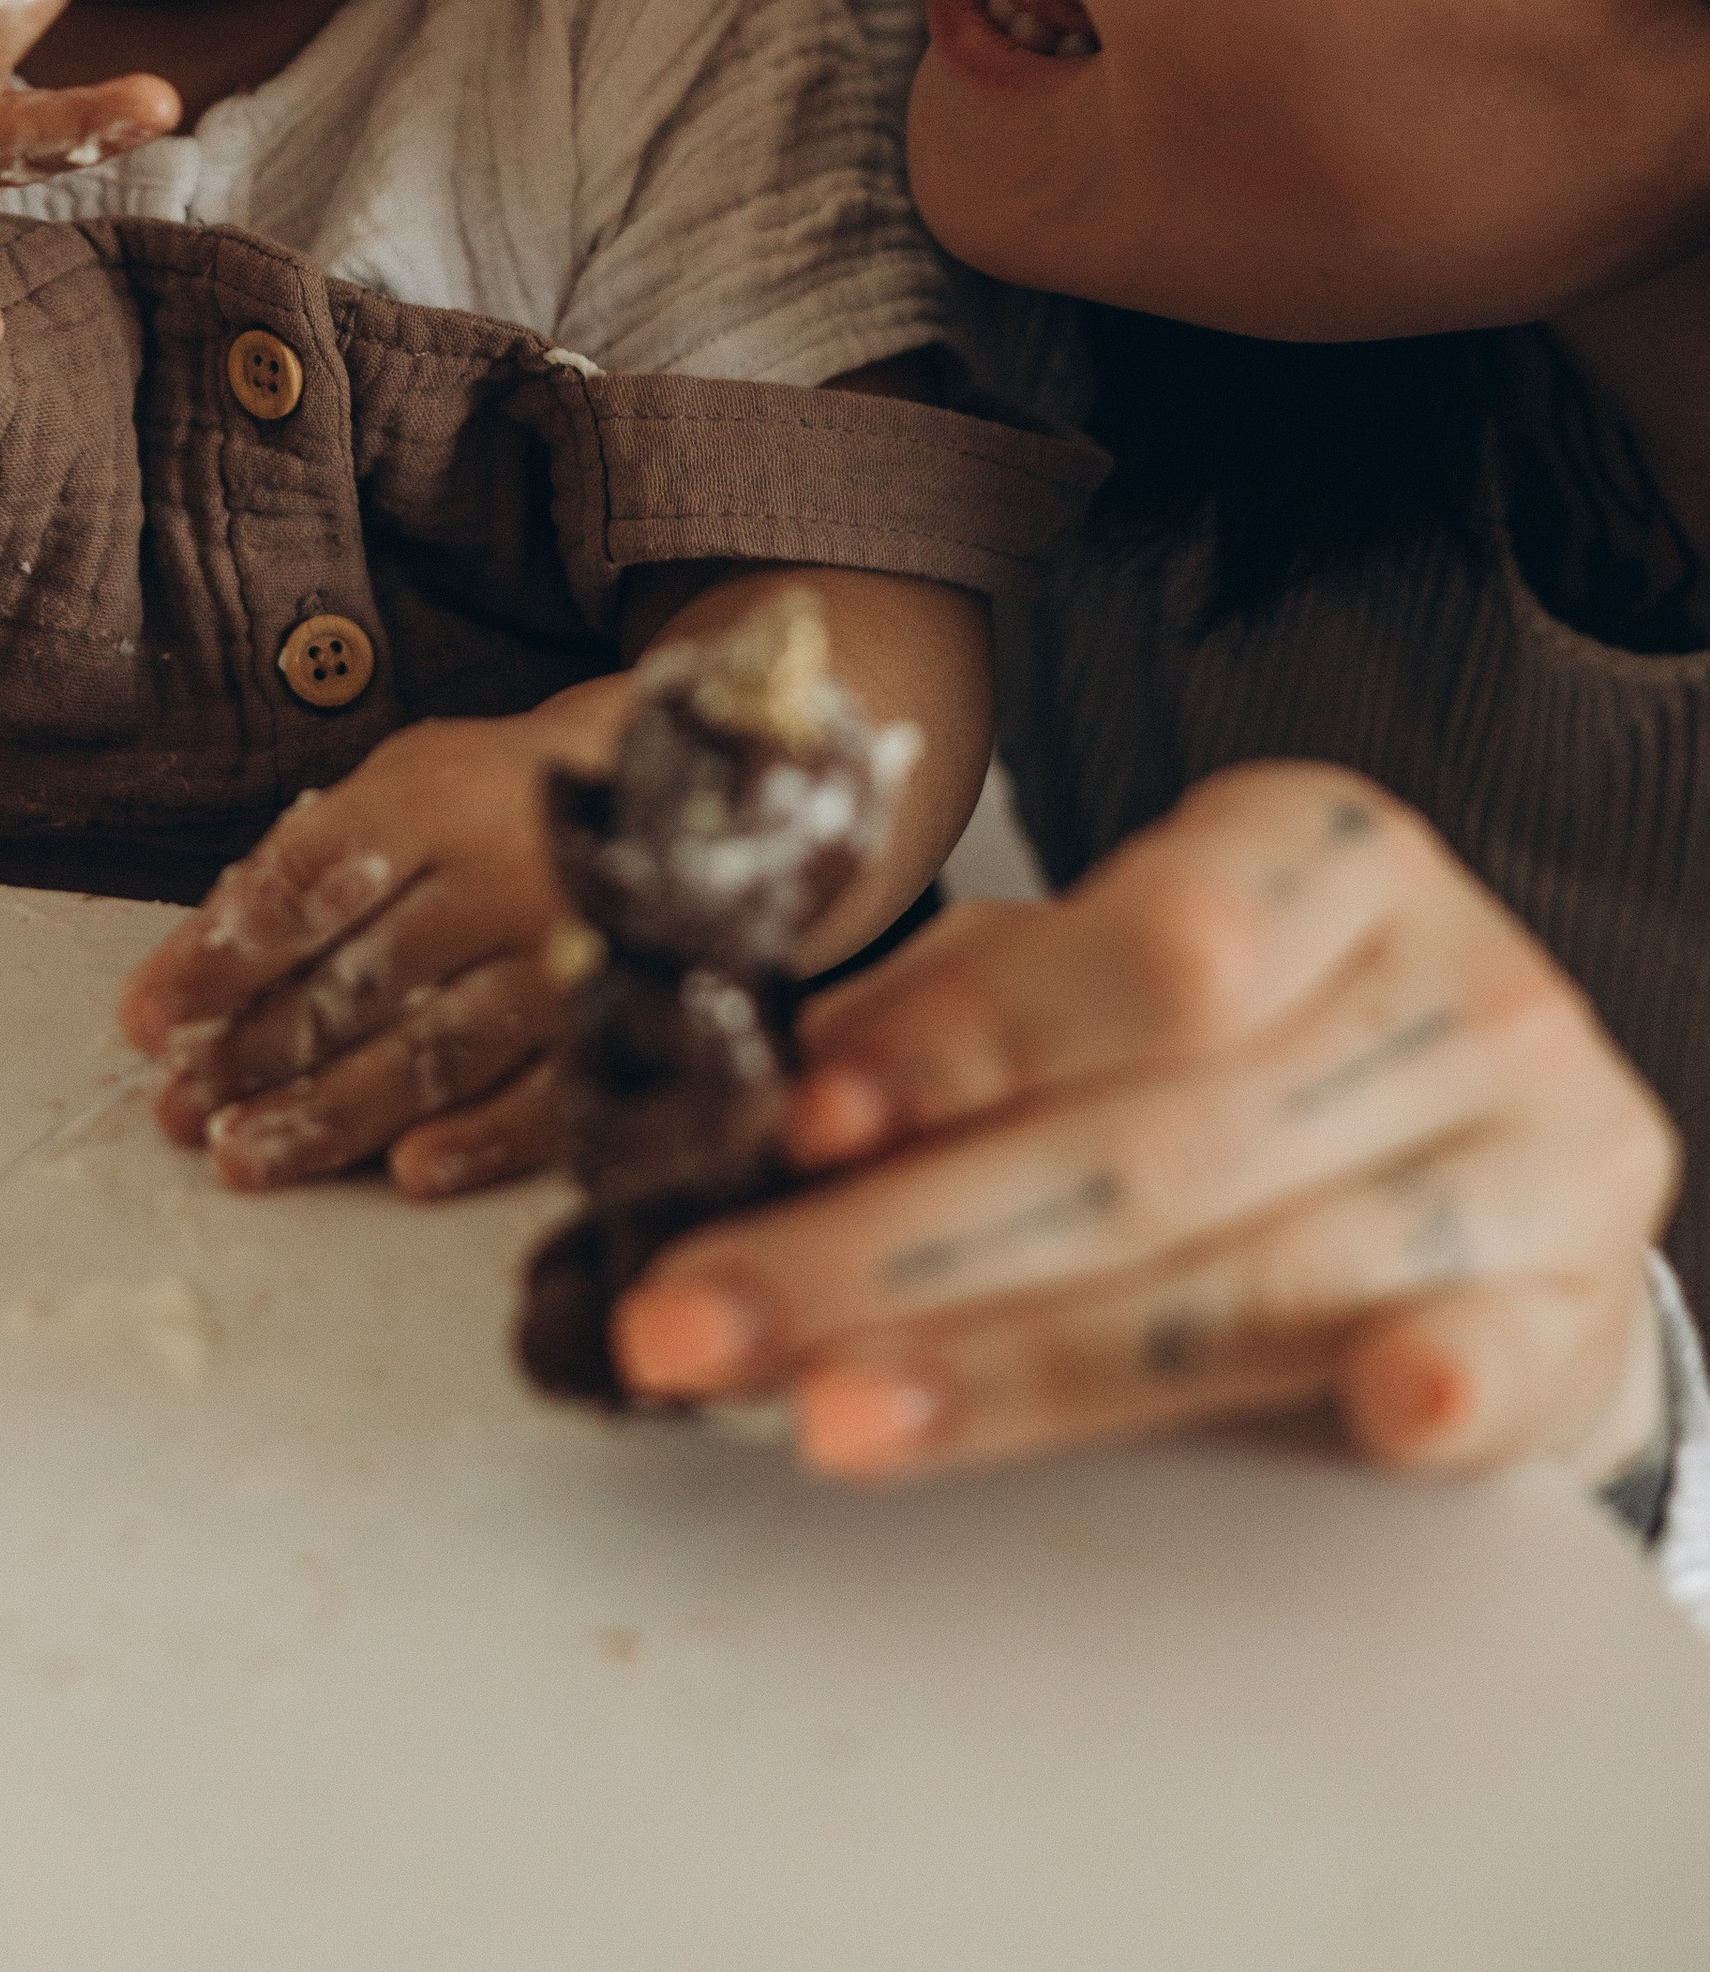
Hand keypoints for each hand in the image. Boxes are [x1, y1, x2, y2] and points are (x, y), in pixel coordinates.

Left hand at [116, 686, 633, 1200]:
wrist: (669, 785)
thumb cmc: (497, 795)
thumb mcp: (406, 781)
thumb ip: (316, 858)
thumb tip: (205, 957)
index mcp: (433, 800)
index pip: (304, 884)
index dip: (217, 956)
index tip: (144, 1019)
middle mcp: (498, 875)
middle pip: (358, 980)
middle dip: (256, 1051)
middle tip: (176, 1110)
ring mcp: (564, 953)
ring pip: (435, 1052)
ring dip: (332, 1114)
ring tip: (243, 1155)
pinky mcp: (617, 1017)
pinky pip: (544, 1097)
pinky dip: (475, 1140)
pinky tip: (405, 1174)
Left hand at [611, 764, 1678, 1496]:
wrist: (1507, 1171)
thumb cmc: (1263, 1053)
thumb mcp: (1125, 975)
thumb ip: (975, 1009)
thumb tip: (781, 1092)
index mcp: (1319, 850)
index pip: (1148, 946)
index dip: (967, 1039)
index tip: (801, 1126)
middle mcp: (1448, 983)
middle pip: (1154, 1141)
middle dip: (891, 1246)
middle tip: (698, 1317)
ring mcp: (1536, 1153)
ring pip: (1247, 1280)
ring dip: (1014, 1369)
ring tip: (822, 1416)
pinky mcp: (1575, 1315)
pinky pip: (1492, 1362)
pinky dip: (1418, 1391)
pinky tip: (1364, 1422)